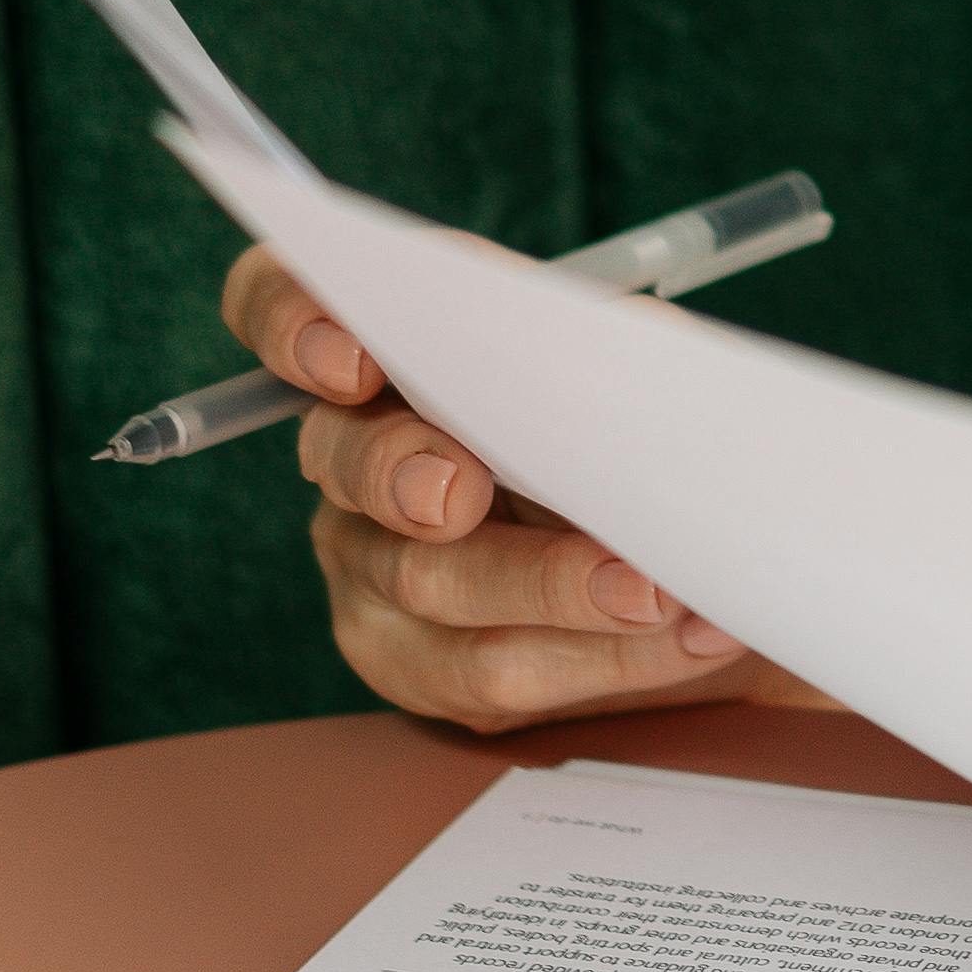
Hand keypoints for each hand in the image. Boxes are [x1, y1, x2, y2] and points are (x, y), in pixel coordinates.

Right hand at [220, 240, 815, 731]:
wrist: (685, 551)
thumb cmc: (639, 425)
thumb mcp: (640, 362)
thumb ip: (613, 342)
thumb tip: (629, 348)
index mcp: (398, 349)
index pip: (284, 301)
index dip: (291, 322)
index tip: (350, 363)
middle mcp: (359, 449)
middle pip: (343, 455)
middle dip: (402, 472)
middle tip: (458, 495)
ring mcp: (372, 560)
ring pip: (427, 580)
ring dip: (550, 586)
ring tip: (657, 591)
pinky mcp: (415, 659)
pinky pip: (486, 670)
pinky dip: (601, 657)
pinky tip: (687, 637)